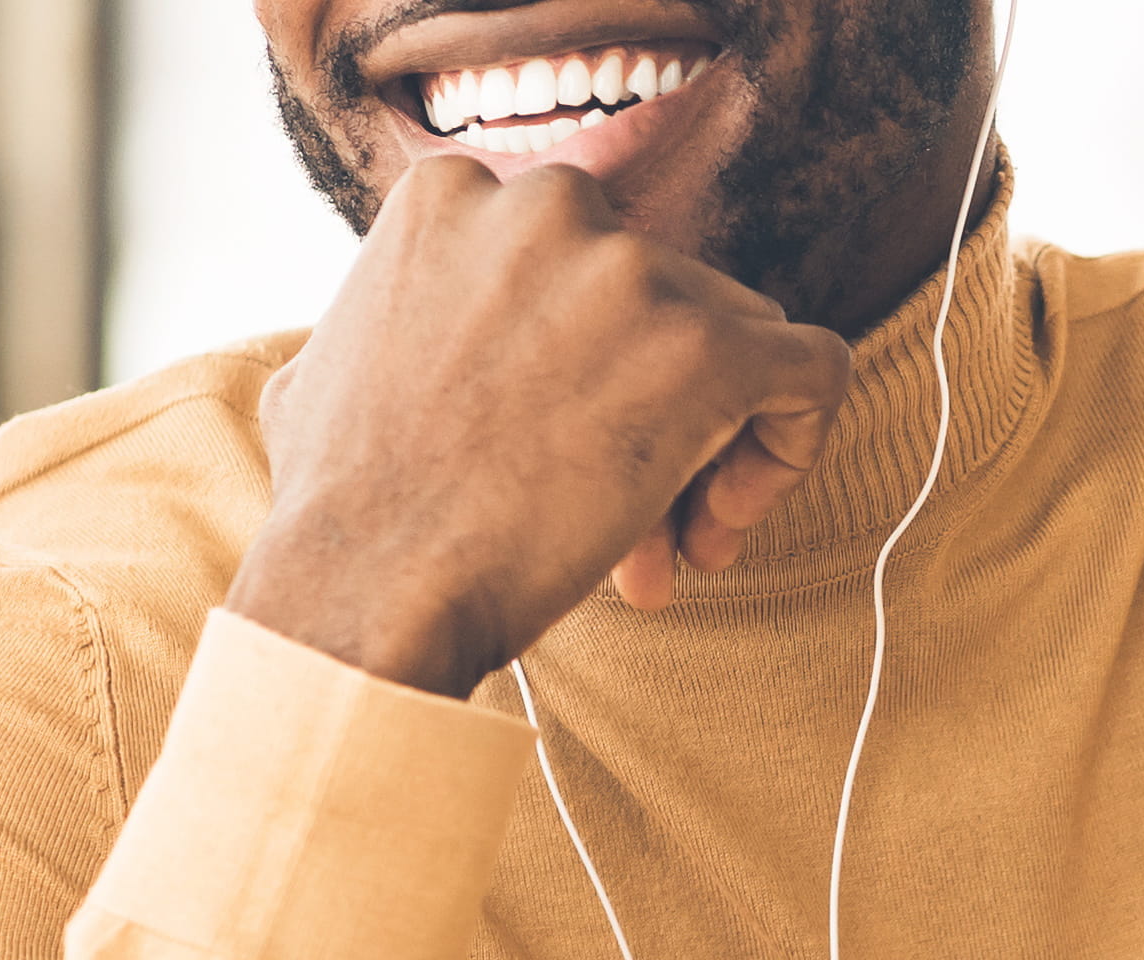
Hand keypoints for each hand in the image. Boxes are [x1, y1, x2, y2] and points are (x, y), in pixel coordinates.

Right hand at [227, 155, 851, 698]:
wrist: (365, 584)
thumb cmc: (338, 506)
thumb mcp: (327, 358)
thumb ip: (399, 314)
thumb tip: (421, 330)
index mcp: (460, 192)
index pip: (587, 261)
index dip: (597, 362)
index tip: (574, 449)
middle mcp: (552, 205)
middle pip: (669, 299)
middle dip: (659, 411)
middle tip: (635, 523)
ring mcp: (633, 271)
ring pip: (741, 339)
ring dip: (715, 447)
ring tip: (667, 548)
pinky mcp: (708, 349)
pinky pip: (816, 371)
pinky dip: (797, 443)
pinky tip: (726, 522)